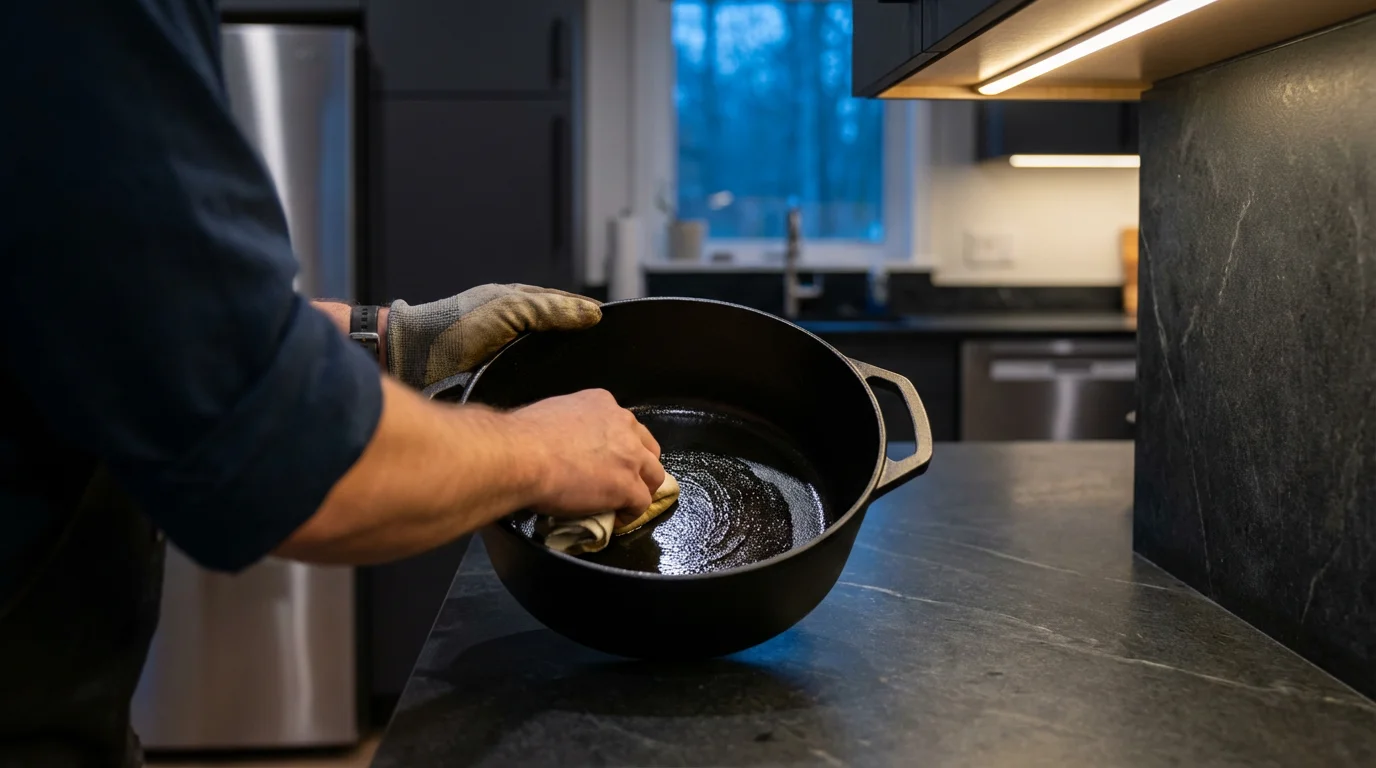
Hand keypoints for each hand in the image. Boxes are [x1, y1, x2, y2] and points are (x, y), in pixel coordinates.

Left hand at [386, 284, 600, 389]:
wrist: (412, 359)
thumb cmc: (452, 326)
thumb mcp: (509, 308)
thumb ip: (551, 309)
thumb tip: (592, 313)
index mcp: (519, 304)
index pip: (565, 306)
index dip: (588, 315)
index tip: (613, 324)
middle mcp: (516, 331)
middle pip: (559, 338)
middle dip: (580, 348)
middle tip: (608, 362)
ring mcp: (507, 359)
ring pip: (547, 365)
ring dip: (564, 376)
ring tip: (589, 388)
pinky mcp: (498, 384)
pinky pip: (531, 387)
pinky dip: (546, 393)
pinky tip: (560, 404)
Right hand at [504, 390, 664, 515]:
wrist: (522, 456)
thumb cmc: (523, 437)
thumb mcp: (552, 416)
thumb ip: (568, 425)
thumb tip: (559, 442)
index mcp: (602, 403)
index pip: (623, 425)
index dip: (619, 445)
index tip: (608, 459)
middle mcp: (622, 424)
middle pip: (647, 447)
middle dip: (640, 465)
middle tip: (625, 480)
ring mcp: (630, 455)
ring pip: (654, 474)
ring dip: (643, 489)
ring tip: (627, 503)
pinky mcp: (627, 485)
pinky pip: (642, 503)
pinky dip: (632, 514)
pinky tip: (618, 520)